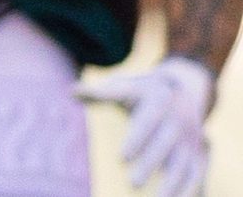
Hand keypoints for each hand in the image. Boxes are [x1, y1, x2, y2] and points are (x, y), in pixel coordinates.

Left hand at [80, 56, 213, 196]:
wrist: (183, 90)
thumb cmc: (142, 92)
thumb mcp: (125, 86)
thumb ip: (101, 92)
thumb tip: (73, 92)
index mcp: (158, 101)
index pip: (147, 122)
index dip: (137, 140)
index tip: (122, 158)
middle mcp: (177, 121)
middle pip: (165, 145)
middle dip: (151, 164)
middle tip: (133, 183)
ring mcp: (190, 139)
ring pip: (185, 163)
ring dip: (174, 183)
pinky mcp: (199, 153)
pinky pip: (199, 174)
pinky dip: (193, 190)